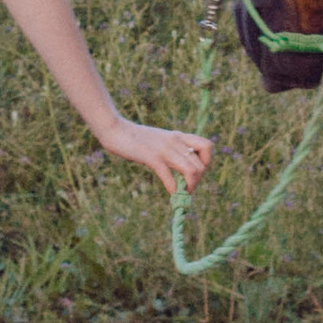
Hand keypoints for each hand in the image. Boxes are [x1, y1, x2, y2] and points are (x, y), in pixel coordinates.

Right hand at [98, 117, 212, 198]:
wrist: (115, 129)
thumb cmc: (134, 137)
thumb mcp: (159, 140)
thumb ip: (170, 150)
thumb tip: (179, 168)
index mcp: (178, 136)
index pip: (207, 146)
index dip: (206, 162)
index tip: (194, 172)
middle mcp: (176, 141)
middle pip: (201, 165)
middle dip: (196, 182)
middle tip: (185, 189)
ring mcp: (165, 149)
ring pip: (192, 171)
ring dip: (189, 187)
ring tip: (180, 194)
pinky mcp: (152, 157)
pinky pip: (170, 176)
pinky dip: (173, 188)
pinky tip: (170, 193)